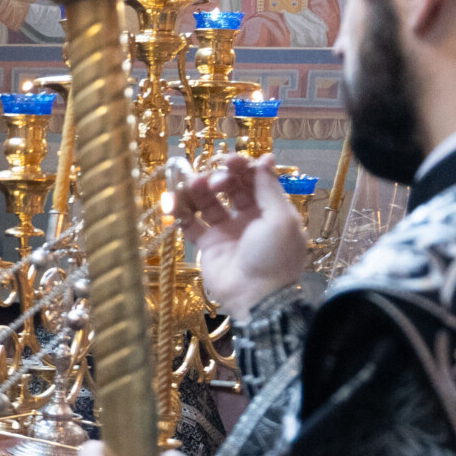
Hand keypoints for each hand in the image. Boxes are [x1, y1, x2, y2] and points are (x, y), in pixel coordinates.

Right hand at [172, 152, 307, 318]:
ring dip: (201, 190)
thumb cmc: (274, 256)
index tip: (230, 160)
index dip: (243, 167)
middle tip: (215, 180)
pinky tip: (174, 202)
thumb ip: (269, 188)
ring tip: (192, 184)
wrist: (256, 297)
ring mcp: (227, 231)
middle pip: (231, 188)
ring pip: (210, 202)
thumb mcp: (281, 219)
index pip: (254, 180)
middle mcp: (248, 217)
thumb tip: (265, 159)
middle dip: (222, 177)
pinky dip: (182, 211)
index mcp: (270, 210)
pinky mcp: (208, 245)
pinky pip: (192, 224)